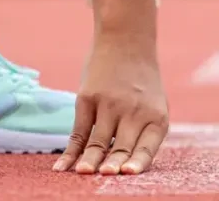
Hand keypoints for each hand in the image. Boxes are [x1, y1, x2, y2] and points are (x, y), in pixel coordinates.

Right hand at [53, 36, 168, 174]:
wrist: (126, 40)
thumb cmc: (141, 81)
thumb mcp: (154, 104)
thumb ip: (145, 133)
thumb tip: (125, 168)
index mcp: (156, 117)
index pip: (146, 148)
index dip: (137, 163)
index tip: (127, 173)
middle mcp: (134, 112)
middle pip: (121, 147)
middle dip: (112, 165)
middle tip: (104, 177)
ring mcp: (109, 104)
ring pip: (97, 142)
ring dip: (89, 160)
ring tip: (84, 174)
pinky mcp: (87, 98)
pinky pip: (78, 132)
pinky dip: (70, 151)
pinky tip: (62, 166)